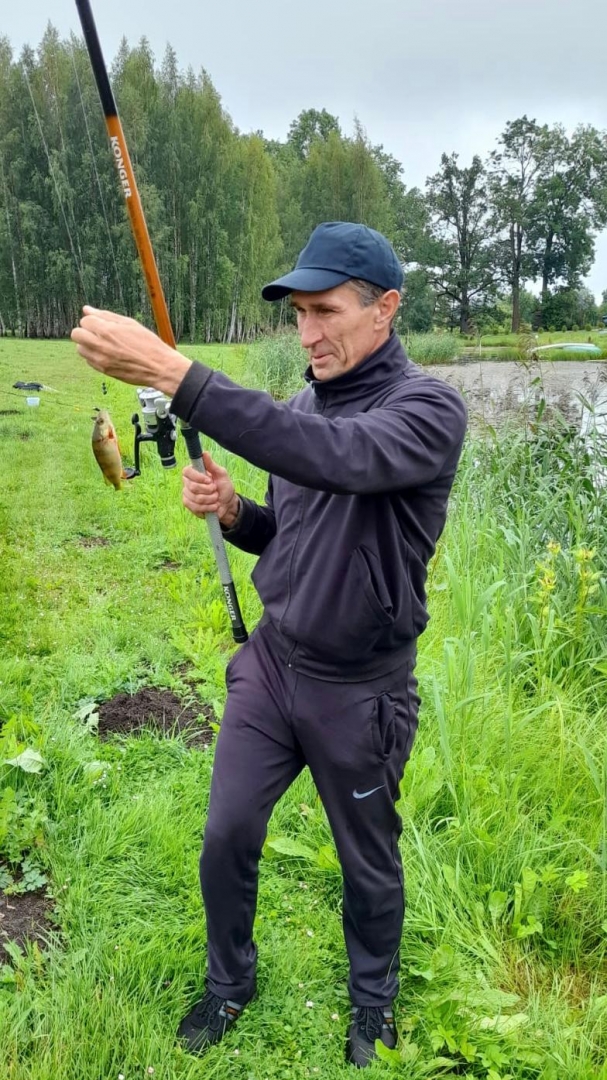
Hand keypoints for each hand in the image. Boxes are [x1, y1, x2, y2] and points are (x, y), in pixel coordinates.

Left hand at [71, 306, 191, 394]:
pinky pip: (89, 361)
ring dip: (88, 345)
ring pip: (80, 349)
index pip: (85, 321)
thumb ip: (106, 316)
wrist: (159, 367)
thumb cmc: (148, 344)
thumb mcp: (129, 324)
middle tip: (99, 334)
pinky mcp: (103, 370)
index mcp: (108, 330)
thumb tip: (87, 309)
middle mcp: (101, 345)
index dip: (94, 321)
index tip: (103, 324)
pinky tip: (108, 355)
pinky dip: (94, 356)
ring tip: (105, 345)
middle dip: (85, 331)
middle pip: (76, 334)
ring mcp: (101, 360)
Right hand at [182, 453, 239, 527]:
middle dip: (208, 490)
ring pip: (195, 498)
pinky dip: (207, 507)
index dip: (198, 477)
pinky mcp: (189, 505)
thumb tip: (204, 453)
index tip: (209, 480)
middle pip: (192, 486)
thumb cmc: (224, 487)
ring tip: (215, 498)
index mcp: (194, 472)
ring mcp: (187, 494)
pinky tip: (213, 506)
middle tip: (215, 489)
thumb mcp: (221, 474)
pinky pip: (195, 507)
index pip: (187, 471)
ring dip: (210, 499)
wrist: (227, 504)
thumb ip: (212, 464)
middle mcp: (188, 482)